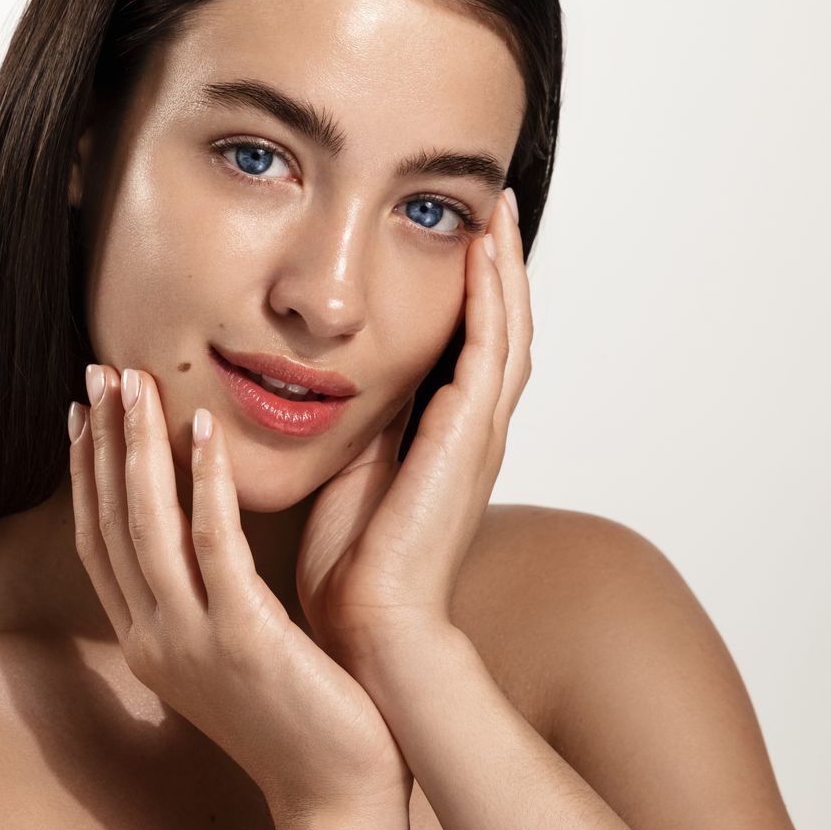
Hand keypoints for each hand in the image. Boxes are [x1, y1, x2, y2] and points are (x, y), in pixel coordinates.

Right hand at [69, 363, 410, 823]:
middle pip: (110, 521)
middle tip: (98, 372)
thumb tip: (207, 536)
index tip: (84, 412)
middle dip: (101, 442)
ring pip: (146, 524)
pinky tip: (205, 431)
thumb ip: (210, 598)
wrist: (337, 800)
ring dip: (137, 446)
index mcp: (149, 641)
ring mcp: (192, 641)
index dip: (86, 472)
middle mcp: (154, 639)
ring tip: (138, 382)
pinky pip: (214, 545)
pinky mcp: (244, 639)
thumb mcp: (234, 653)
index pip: (98, 540)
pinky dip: (204, 484)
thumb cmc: (300, 722)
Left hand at [293, 190, 533, 671]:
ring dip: (503, 266)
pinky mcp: (469, 441)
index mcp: (447, 439)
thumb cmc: (352, 565)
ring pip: (506, 330)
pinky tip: (481, 254)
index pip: (469, 347)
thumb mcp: (350, 471)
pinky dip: (490, 299)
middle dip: (498, 264)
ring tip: (495, 207)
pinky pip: (489, 354)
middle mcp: (474, 432)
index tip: (459, 235)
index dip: (471, 292)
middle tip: (493, 201)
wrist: (374, 628)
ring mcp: (479, 435)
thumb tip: (324, 375)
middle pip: (501, 328)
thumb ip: (355, 424)